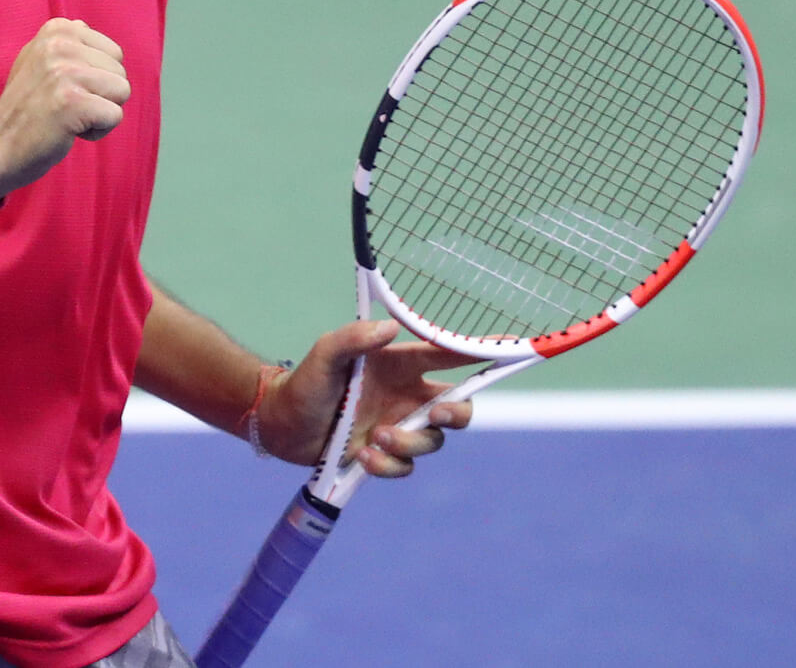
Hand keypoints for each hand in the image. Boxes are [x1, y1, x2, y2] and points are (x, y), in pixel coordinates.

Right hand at [0, 19, 129, 198]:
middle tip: (64, 105)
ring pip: (122, 92)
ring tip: (66, 116)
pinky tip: (68, 130)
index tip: (63, 89)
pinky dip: (97, 131)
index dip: (96, 79)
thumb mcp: (37, 58)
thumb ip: (64, 43)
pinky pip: (115, 116)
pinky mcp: (72, 101)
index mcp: (58, 28)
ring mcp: (66, 71)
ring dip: (99, 113)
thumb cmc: (24, 106)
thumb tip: (85, 26)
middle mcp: (61, 44)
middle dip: (100, 96)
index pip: (114, 53)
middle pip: (120, 72)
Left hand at [257, 320, 476, 476]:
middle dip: (457, 413)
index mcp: (400, 364)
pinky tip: (362, 457)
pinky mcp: (384, 454)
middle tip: (435, 413)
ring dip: (409, 444)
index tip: (513, 346)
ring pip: (433, 442)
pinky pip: (405, 467)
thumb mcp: (326, 354)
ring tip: (375, 438)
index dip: (482, 351)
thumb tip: (390, 327)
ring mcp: (398, 426)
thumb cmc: (304, 381)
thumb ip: (354, 338)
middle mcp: (406, 395)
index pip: (449, 355)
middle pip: (459, 407)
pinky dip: (388, 466)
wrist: (282, 424)